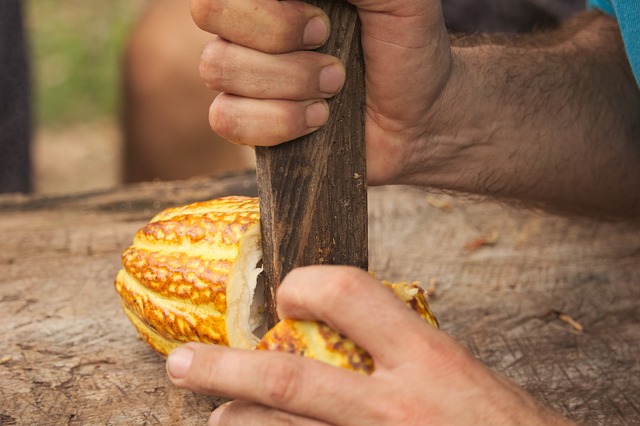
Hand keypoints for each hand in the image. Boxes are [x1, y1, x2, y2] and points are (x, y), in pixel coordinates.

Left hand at [167, 265, 572, 424]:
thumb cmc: (504, 424)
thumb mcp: (459, 372)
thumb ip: (401, 351)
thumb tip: (344, 330)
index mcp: (426, 358)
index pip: (348, 293)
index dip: (305, 283)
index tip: (286, 291)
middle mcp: (394, 407)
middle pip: (288, 380)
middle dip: (224, 369)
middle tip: (180, 361)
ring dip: (237, 424)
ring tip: (215, 418)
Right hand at [190, 0, 452, 184]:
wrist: (418, 117)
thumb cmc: (408, 49)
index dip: (267, 8)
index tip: (322, 22)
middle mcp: (252, 26)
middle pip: (210, 11)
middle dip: (277, 36)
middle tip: (331, 50)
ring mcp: (244, 74)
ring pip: (217, 67)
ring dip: (286, 82)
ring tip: (334, 89)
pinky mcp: (248, 122)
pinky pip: (225, 118)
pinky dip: (276, 122)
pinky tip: (317, 121)